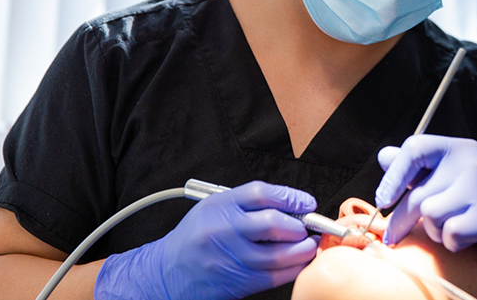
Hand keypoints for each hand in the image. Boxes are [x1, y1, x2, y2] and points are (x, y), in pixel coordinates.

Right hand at [95, 181, 318, 299]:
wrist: (167, 272)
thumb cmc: (196, 237)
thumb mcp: (214, 208)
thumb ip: (248, 204)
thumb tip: (291, 206)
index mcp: (220, 206)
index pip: (261, 193)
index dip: (290, 196)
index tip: (306, 202)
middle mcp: (225, 230)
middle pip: (273, 223)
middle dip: (299, 225)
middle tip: (308, 225)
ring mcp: (231, 258)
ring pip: (278, 254)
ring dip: (302, 249)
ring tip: (309, 244)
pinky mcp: (237, 282)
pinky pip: (274, 276)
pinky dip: (293, 268)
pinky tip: (299, 262)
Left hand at [375, 135, 476, 278]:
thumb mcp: (455, 174)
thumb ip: (420, 167)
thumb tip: (384, 157)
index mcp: (459, 147)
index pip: (415, 149)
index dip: (393, 175)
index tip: (383, 199)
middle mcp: (471, 162)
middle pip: (418, 192)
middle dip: (401, 220)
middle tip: (392, 236)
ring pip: (431, 213)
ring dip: (434, 230)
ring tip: (450, 229)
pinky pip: (451, 234)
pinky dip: (452, 243)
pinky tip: (467, 238)